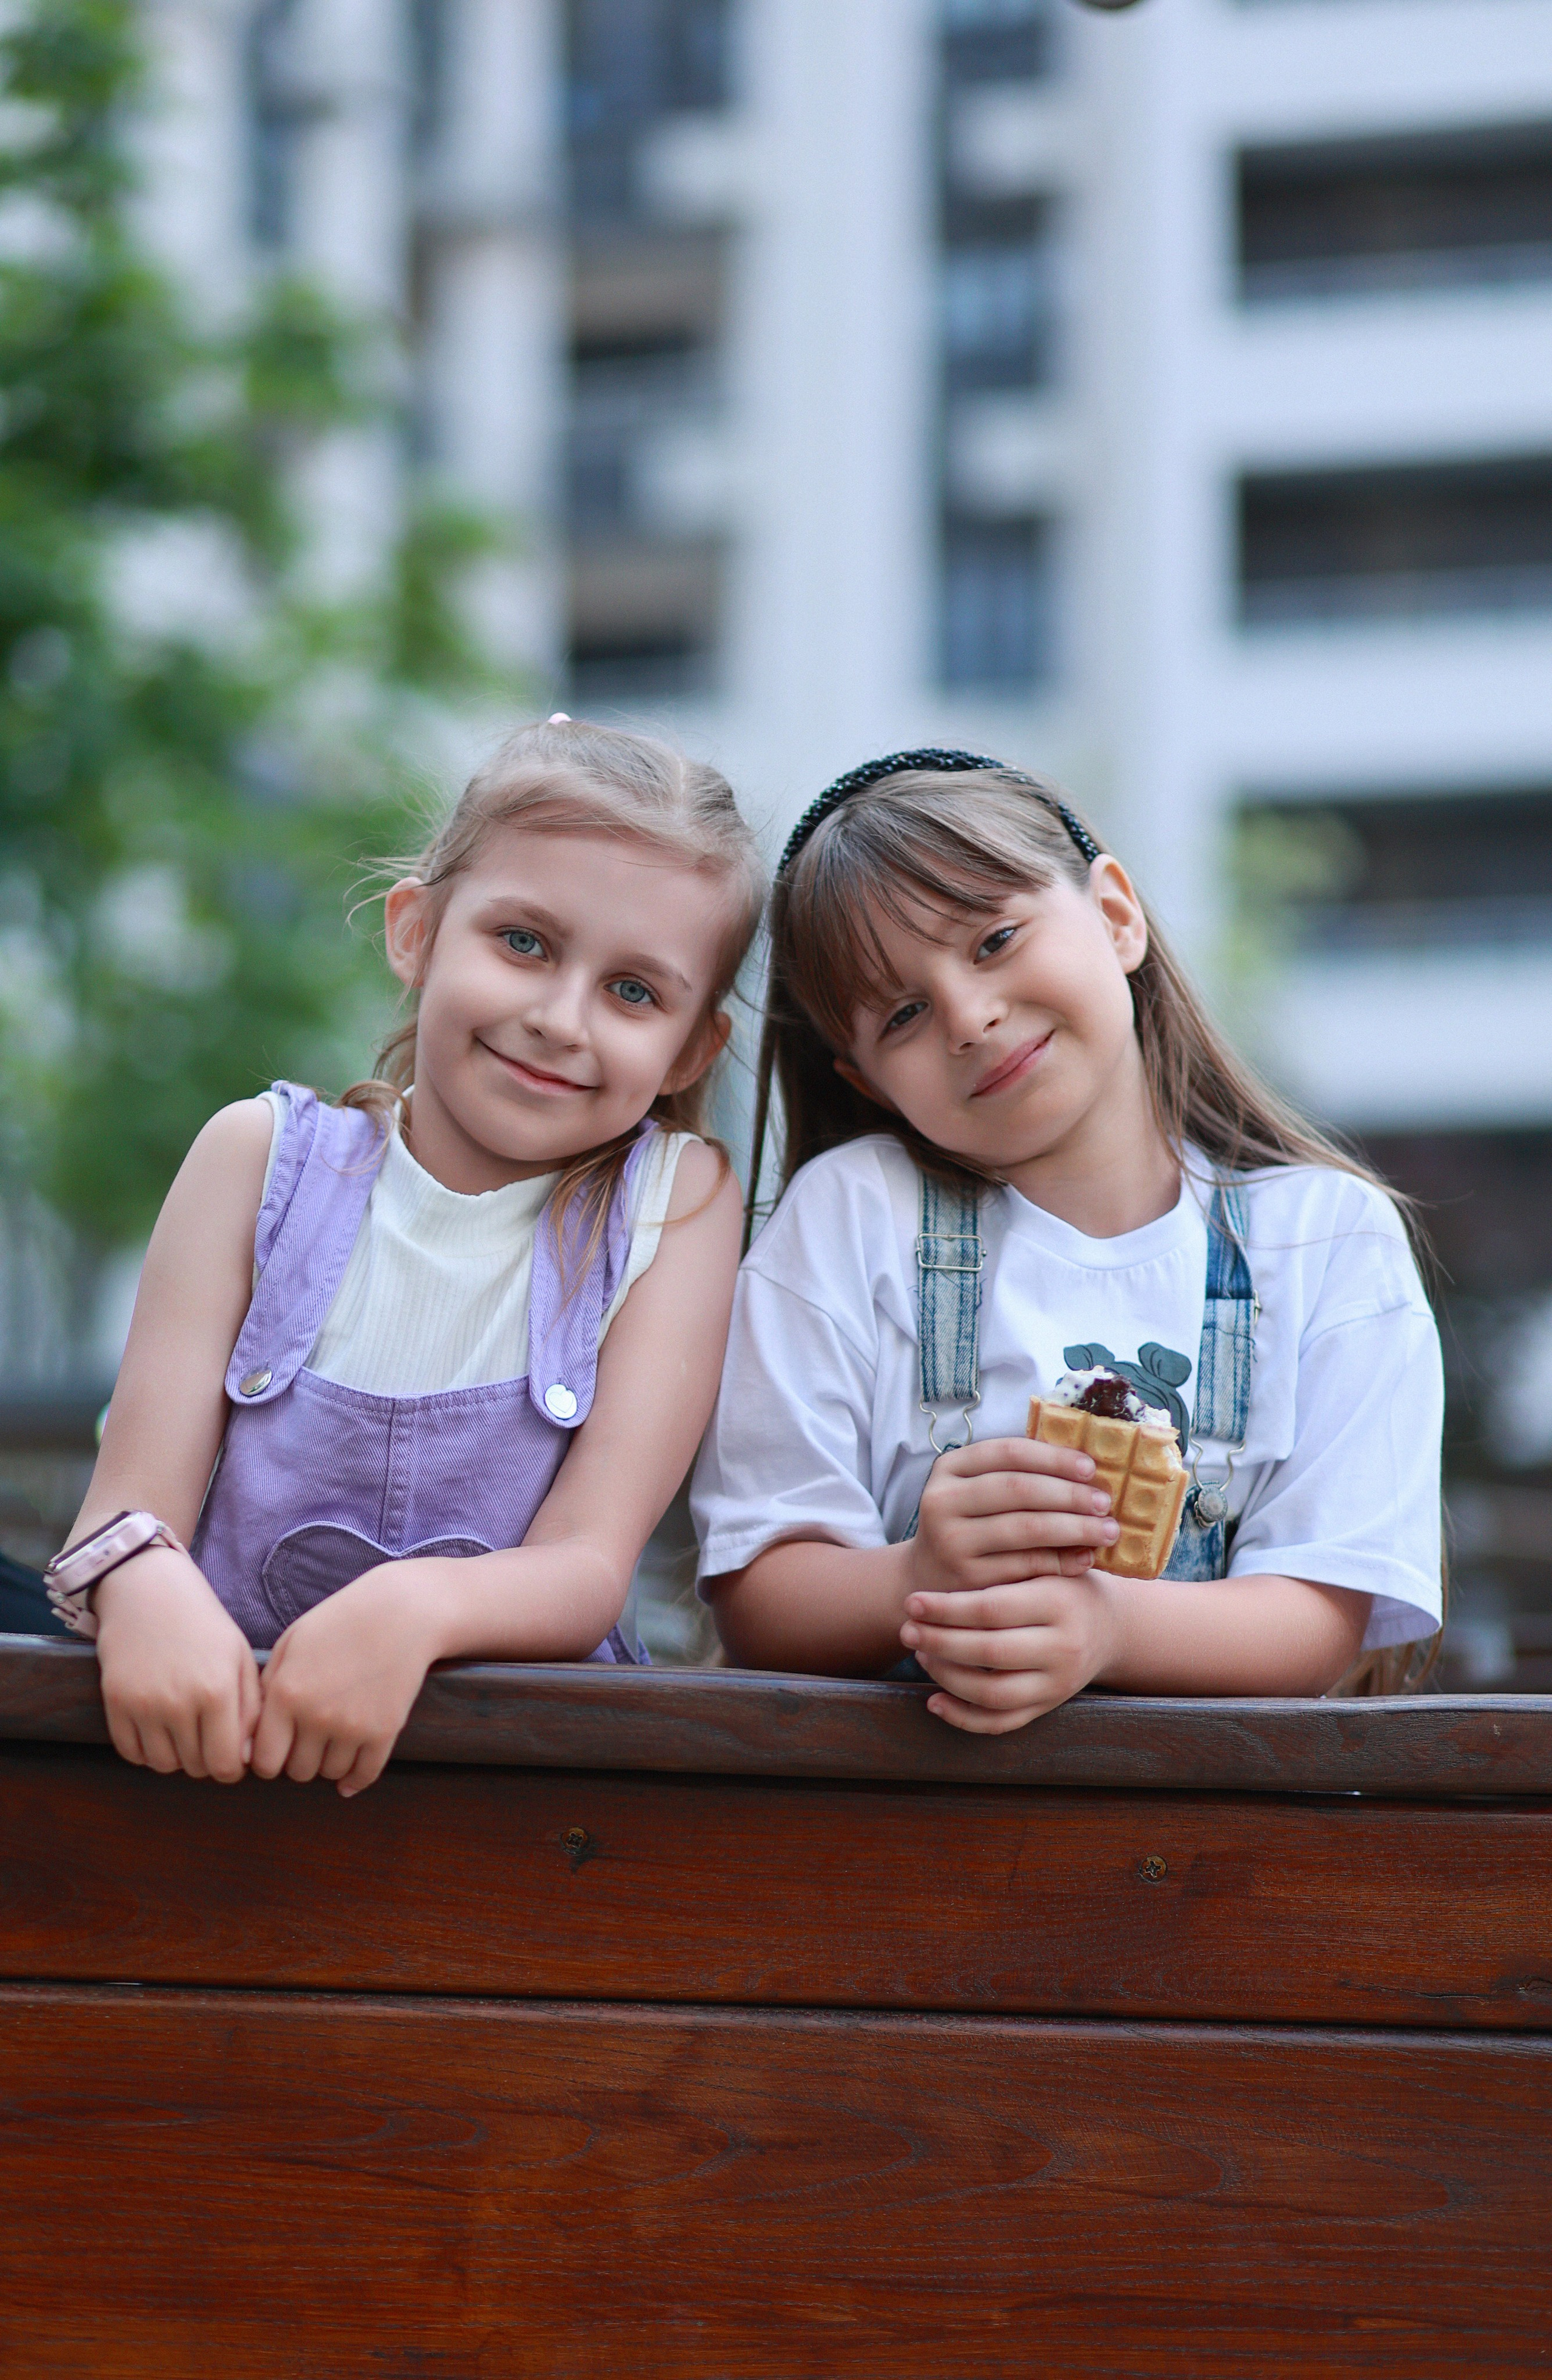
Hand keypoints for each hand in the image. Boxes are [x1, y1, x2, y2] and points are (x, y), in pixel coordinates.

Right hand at [94, 1546, 261, 1781]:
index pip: (226, 1765)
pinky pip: (131, 1753)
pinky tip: (158, 1727)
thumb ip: (250, 1710)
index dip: (231, 1768)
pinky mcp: (115, 1702)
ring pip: (162, 1765)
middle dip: (205, 1760)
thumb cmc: (203, 1625)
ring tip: (183, 1730)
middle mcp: (179, 1702)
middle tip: (207, 1736)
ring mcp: (143, 1704)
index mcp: (217, 1691)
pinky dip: (145, 1750)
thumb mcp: (239, 1658)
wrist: (149, 1591)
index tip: (231, 1756)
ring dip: (176, 1756)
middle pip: (195, 1768)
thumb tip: (249, 1760)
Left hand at [250, 1564, 445, 1796]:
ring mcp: (352, 1725)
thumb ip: (267, 1690)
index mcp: (286, 1693)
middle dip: (298, 1760)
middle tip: (306, 1742)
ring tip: (331, 1741)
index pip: (264, 1760)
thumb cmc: (339, 1623)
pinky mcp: (384, 1731)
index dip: (267, 1760)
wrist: (400, 1613)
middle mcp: (316, 1715)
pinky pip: (364, 1774)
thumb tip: (252, 1742)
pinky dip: (355, 1779)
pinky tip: (349, 1776)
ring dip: (327, 1763)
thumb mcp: (291, 1645)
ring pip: (330, 1773)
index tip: (276, 1749)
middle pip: (297, 1771)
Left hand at [899, 1569, 1119, 1734]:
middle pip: (989, 1653)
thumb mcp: (1043, 1567)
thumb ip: (1002, 1571)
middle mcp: (1063, 1648)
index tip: (912, 1601)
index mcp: (1058, 1603)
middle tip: (906, 1630)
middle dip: (939, 1642)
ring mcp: (1058, 1684)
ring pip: (992, 1693)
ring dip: (946, 1677)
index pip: (992, 1609)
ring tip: (921, 1654)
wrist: (1111, 1626)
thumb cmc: (1063, 1586)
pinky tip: (933, 1700)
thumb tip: (933, 1592)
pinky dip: (963, 1717)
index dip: (946, 1608)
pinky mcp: (1049, 1707)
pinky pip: (1001, 1722)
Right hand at [907, 1436, 1118, 1600]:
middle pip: (1018, 1488)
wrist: (928, 1578)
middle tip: (1105, 1503)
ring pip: (1026, 1527)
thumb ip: (1017, 1475)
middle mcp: (942, 1500)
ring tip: (1108, 1531)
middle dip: (1070, 1494)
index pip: (1008, 1452)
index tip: (1091, 1467)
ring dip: (1075, 1528)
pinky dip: (1062, 1560)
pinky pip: (1026, 1564)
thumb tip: (1088, 1468)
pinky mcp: (968, 1577)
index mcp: (949, 1468)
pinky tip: (1086, 1557)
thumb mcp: (975, 1491)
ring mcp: (952, 1541)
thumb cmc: (970, 1525)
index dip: (1053, 1457)